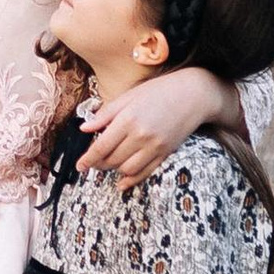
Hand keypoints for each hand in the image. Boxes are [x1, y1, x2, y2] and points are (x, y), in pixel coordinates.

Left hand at [76, 61, 233, 186]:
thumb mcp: (128, 96)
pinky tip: (122, 183)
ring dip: (114, 170)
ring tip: (108, 164)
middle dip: (99, 164)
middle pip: (112, 160)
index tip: (79, 166)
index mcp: (127, 120)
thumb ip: (105, 114)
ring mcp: (155, 146)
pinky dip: (132, 179)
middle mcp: (140, 136)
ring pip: (127, 169)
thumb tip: (84, 128)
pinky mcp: (166, 153)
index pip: (101, 146)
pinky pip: (146, 172)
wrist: (193, 95)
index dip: (87, 159)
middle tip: (92, 162)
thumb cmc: (158, 91)